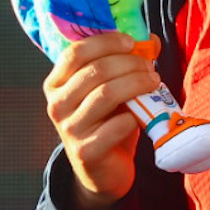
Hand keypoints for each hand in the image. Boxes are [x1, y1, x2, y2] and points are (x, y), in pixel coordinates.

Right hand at [44, 32, 163, 209]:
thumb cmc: (107, 122)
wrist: (103, 169)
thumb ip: (126, 63)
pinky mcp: (86, 152)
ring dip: (136, 84)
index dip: (105, 42)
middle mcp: (56, 104)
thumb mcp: (112, 88)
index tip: (131, 42)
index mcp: (56, 83)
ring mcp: (69, 129)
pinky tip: (142, 115)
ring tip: (153, 82)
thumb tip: (151, 40)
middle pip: (95, 71)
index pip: (75, 52)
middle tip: (150, 67)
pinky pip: (116, 125)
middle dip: (130, 63)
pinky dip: (134, 116)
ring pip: (106, 94)